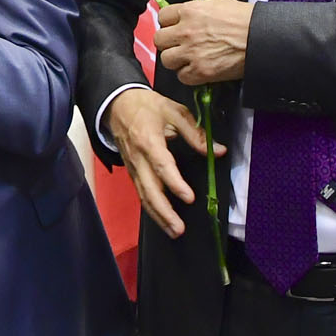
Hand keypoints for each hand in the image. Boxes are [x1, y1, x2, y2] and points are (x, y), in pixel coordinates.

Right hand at [104, 88, 221, 240]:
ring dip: (158, 216)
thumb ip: (196, 132)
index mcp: (148, 140)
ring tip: (174, 231)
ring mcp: (133, 167)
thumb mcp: (173, 110)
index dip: (175, 183)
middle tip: (179, 228)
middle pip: (149, 189)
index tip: (189, 197)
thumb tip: (218, 150)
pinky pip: (141, 194)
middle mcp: (138, 158)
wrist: (117, 104)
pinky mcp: (132, 172)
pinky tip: (162, 220)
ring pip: (144, 196)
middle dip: (164, 211)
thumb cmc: (146, 107)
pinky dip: (151, 209)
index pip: (162, 165)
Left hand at [151, 0, 251, 86]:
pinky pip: (182, 77)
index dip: (168, 24)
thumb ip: (195, 11)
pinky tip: (198, 69)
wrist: (261, 38)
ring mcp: (192, 52)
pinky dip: (188, 75)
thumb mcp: (216, 5)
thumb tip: (186, 17)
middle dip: (168, 43)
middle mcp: (186, 31)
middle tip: (179, 45)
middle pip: (159, 40)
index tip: (174, 28)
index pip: (162, 16)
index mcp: (190, 11)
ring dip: (176, 60)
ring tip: (188, 59)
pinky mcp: (201, 71)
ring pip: (166, 60)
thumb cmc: (245, 19)